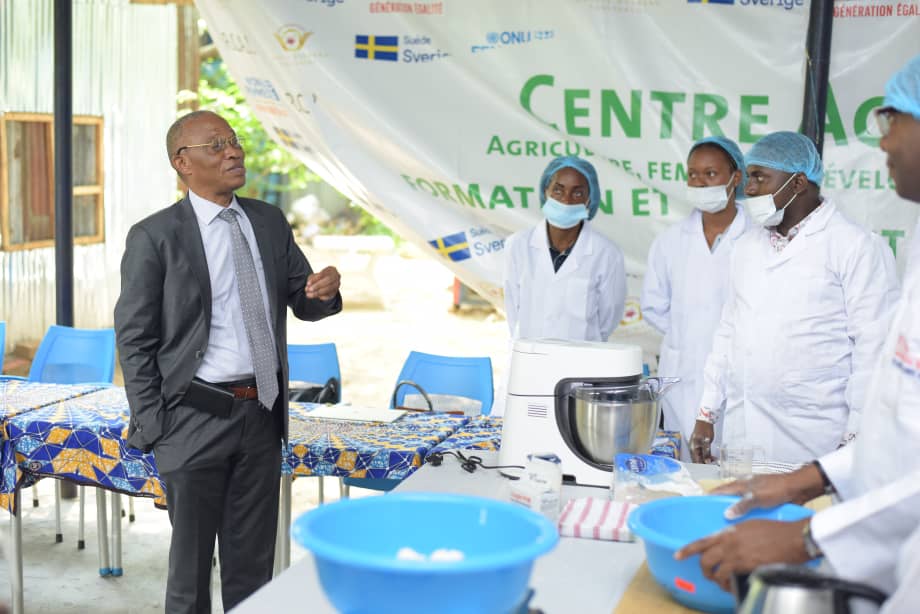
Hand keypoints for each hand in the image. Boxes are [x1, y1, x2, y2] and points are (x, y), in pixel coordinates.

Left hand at [305, 266, 340, 300]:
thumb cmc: (319, 277)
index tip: (308, 283)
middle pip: (328, 280)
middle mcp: (336, 276)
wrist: (327, 282)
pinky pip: (329, 295)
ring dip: (318, 292)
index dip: (315, 279)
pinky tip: (315, 296)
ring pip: (329, 289)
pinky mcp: (335, 292)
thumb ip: (311, 280)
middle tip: (309, 290)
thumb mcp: (314, 276)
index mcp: (331, 269)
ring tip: (309, 295)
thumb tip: (307, 288)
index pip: (323, 273)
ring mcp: (337, 284)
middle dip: (317, 286)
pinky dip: (321, 296)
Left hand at [674, 518, 809, 590]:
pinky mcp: (746, 567)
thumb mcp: (749, 526)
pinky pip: (730, 579)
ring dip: (716, 580)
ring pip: (716, 572)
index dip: (687, 550)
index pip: (702, 541)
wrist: (792, 538)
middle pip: (705, 559)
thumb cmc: (775, 530)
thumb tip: (727, 542)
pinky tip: (732, 587)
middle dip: (704, 570)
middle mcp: (729, 543)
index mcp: (728, 531)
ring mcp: (737, 556)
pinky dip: (728, 585)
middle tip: (708, 575)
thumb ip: (734, 534)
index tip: (677, 555)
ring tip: (721, 583)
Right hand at [690, 420, 714, 463]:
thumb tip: (707, 462)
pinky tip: (712, 457)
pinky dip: (707, 455)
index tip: (708, 470)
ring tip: (715, 461)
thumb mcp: (707, 441)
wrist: (705, 421)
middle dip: (705, 463)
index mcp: (693, 447)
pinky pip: (702, 452)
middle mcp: (693, 448)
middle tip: (713, 466)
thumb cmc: (705, 429)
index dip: (701, 466)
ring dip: (706, 459)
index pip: (696, 460)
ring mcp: (695, 446)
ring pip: (700, 456)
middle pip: (697, 459)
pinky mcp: (698, 444)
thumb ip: (706, 452)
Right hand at [712, 464, 825, 519]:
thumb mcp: (758, 498)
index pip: (719, 491)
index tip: (699, 508)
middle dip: (718, 507)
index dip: (709, 498)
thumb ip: (742, 505)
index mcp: (740, 485)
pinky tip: (743, 525)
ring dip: (731, 512)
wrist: (797, 489)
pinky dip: (742, 515)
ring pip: (736, 504)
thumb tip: (726, 515)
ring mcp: (752, 495)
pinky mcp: (760, 502)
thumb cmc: (776, 490)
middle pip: (726, 498)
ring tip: (725, 526)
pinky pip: (746, 509)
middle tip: (711, 521)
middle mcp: (743, 489)